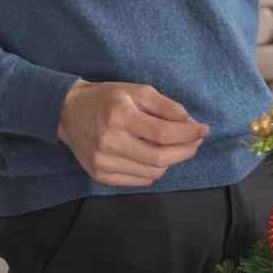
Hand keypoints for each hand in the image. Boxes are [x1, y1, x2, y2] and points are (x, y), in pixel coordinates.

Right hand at [56, 80, 208, 186]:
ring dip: (171, 161)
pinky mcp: (99, 175)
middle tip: (196, 141)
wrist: (69, 112)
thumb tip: (190, 123)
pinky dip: (154, 171)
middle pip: (160, 158)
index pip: (163, 133)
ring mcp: (102, 162)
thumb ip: (166, 106)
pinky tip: (157, 157)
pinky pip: (138, 181)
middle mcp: (109, 142)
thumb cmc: (108, 98)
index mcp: (120, 116)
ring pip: (152, 172)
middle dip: (186, 151)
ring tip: (177, 147)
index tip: (204, 129)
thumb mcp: (138, 91)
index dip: (189, 134)